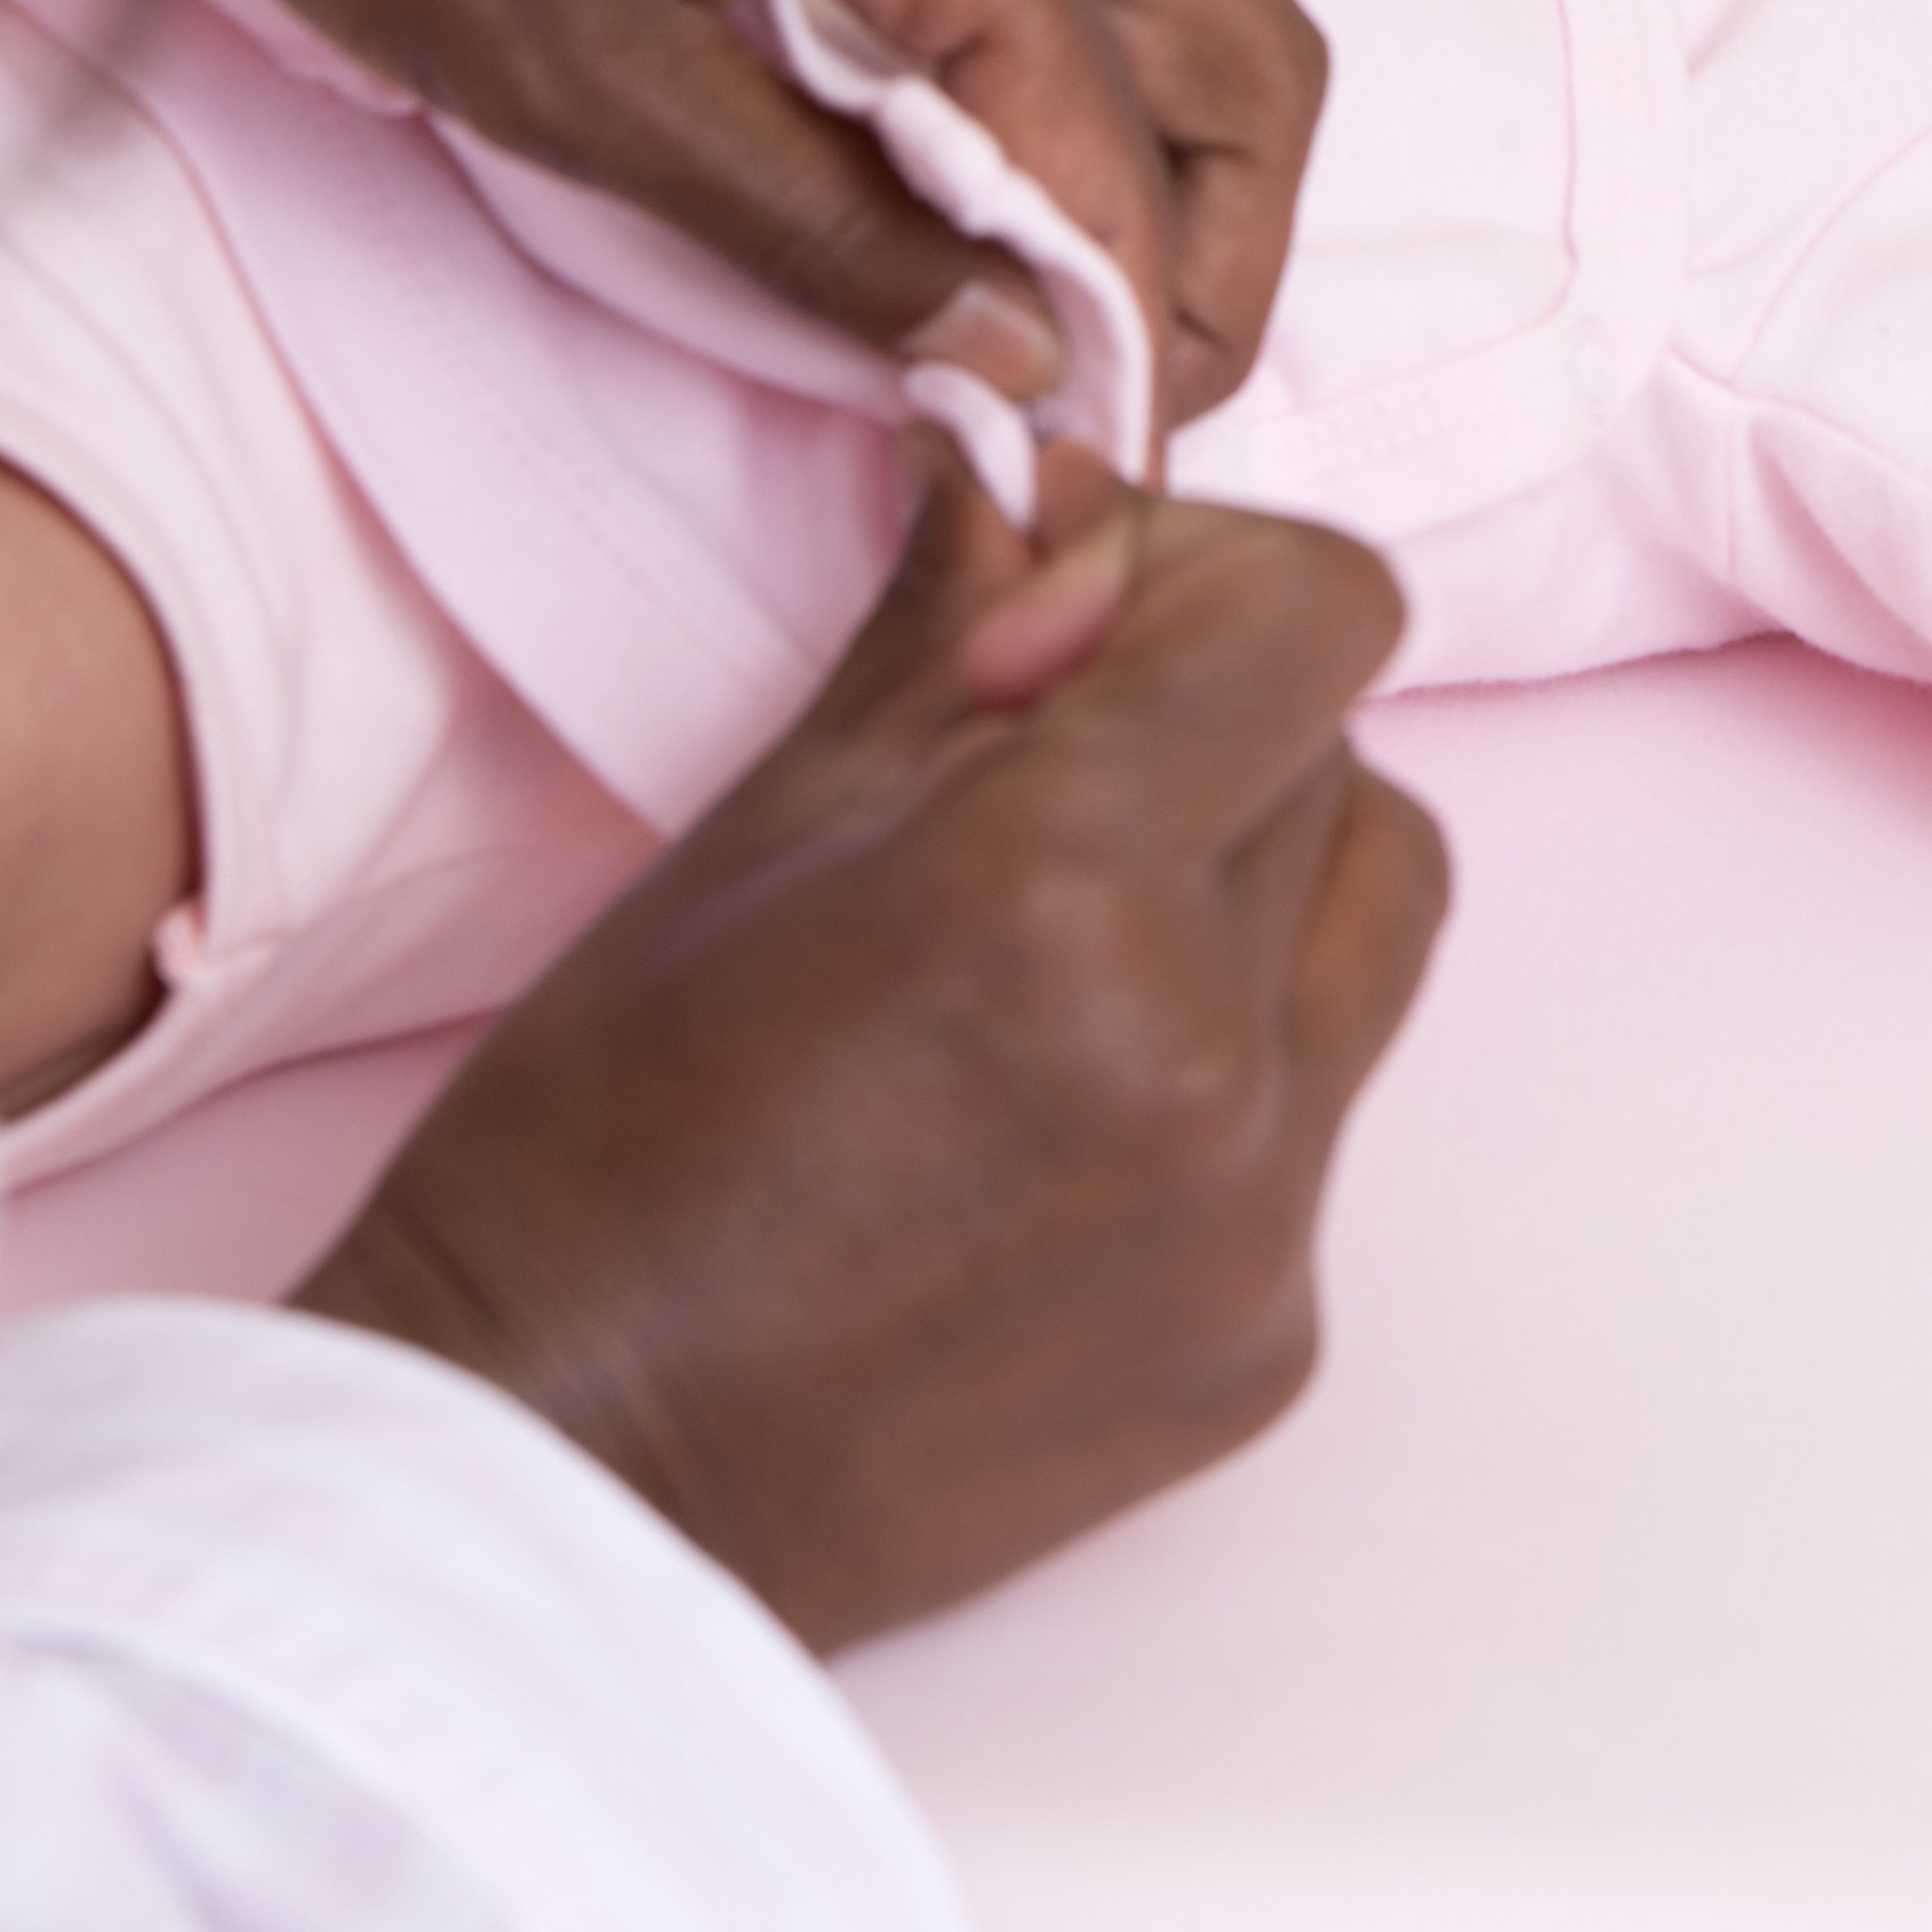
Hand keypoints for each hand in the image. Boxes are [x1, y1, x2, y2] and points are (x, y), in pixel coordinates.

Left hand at [100, 0, 1322, 426]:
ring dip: (1149, 160)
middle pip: (1242, 46)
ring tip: (1029, 323)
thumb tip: (1007, 361)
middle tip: (1105, 421)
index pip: (1118, 149)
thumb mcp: (560, 69)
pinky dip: (1062, 67)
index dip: (1120, 359)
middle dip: (1217, 257)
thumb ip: (809, 225)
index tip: (1075, 518)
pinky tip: (946, 173)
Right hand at [298, 447, 1449, 1643]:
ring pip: (1370, 924)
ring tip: (1070, 943)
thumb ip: (952, 625)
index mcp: (1074, 880)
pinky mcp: (1270, 1344)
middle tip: (1024, 787)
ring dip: (1257, 881)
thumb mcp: (766, 820)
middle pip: (1337, 759)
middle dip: (1203, 730)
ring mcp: (1259, 1214)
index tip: (1058, 636)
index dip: (1199, 582)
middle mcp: (1210, 1047)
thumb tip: (1038, 462)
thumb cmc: (607, 1132)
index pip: (1323, 614)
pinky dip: (1229, 1069)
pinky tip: (1053, 1121)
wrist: (561, 1469)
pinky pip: (1323, 1116)